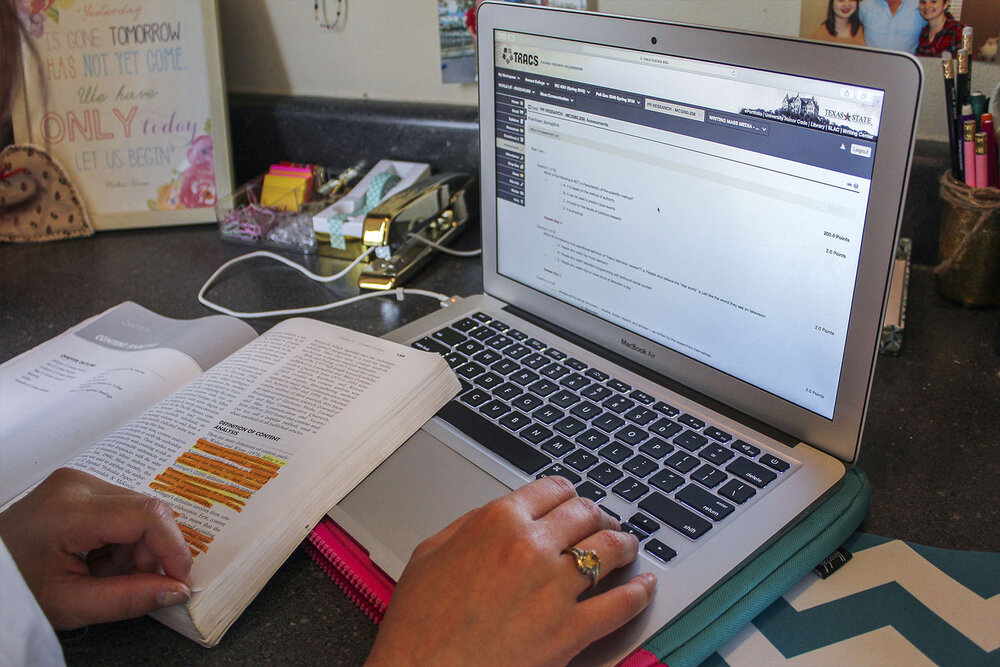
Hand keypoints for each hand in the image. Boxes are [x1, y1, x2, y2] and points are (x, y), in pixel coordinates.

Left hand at [0, 468, 193, 629]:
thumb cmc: (14, 588)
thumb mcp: (69, 604)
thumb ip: (127, 598)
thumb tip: (176, 590)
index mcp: (70, 509)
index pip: (147, 516)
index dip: (173, 549)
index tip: (180, 580)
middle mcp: (78, 484)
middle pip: (146, 513)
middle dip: (149, 554)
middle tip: (130, 585)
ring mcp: (78, 482)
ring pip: (138, 513)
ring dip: (133, 549)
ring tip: (98, 574)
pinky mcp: (80, 487)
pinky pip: (123, 510)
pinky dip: (120, 540)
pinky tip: (95, 558)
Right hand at [366, 476, 656, 665]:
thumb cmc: (418, 625)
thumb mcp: (429, 554)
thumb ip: (468, 526)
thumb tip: (497, 515)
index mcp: (497, 522)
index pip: (551, 490)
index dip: (567, 495)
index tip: (572, 502)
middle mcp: (531, 546)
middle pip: (585, 514)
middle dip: (598, 515)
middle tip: (602, 523)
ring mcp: (555, 588)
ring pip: (609, 549)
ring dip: (624, 544)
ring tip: (628, 546)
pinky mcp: (571, 630)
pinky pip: (620, 604)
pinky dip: (639, 593)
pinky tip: (645, 586)